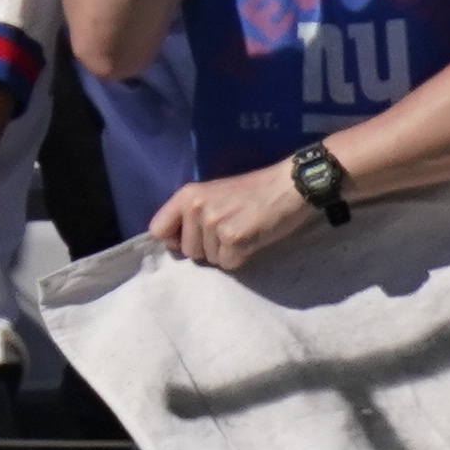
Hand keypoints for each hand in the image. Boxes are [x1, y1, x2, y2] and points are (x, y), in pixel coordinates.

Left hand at [147, 165, 318, 271]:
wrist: (292, 185)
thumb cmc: (255, 191)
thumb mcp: (215, 193)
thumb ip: (193, 214)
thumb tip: (177, 244)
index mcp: (188, 195)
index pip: (158, 230)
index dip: (174, 240)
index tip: (192, 238)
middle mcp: (196, 208)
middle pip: (187, 251)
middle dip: (207, 248)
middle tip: (230, 231)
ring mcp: (215, 224)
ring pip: (208, 260)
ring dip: (225, 253)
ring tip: (243, 232)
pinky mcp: (234, 239)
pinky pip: (228, 264)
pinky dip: (241, 258)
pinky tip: (253, 239)